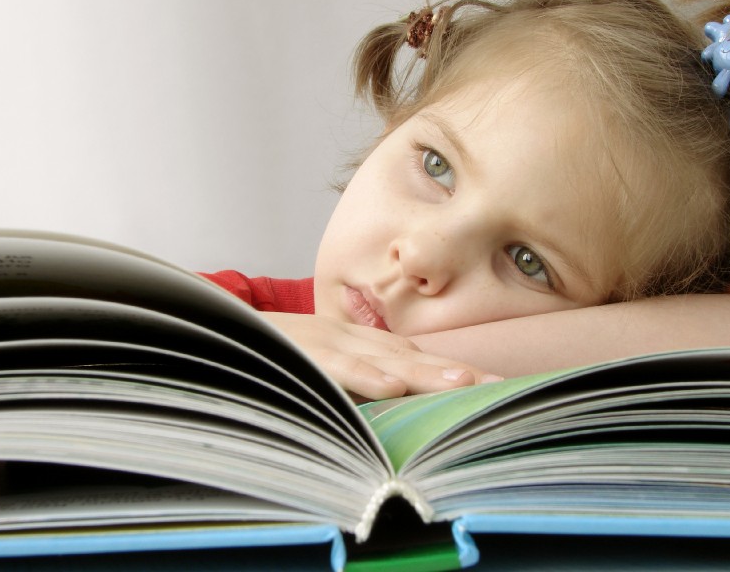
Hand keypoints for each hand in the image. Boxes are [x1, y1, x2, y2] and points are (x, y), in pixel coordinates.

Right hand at [262, 312, 500, 400]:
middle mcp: (352, 340)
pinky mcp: (302, 353)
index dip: (455, 370)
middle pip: (413, 357)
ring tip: (467, 383)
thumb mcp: (323, 363)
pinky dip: (363, 374)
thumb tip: (395, 401)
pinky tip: (391, 385)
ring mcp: (327, 344)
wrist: (227, 328)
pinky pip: (335, 365)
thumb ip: (357, 378)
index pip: (417, 357)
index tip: (495, 387)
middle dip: (457, 372)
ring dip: (425, 371)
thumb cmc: (280, 352)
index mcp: (361, 345)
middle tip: (501, 386)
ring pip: (383, 359)